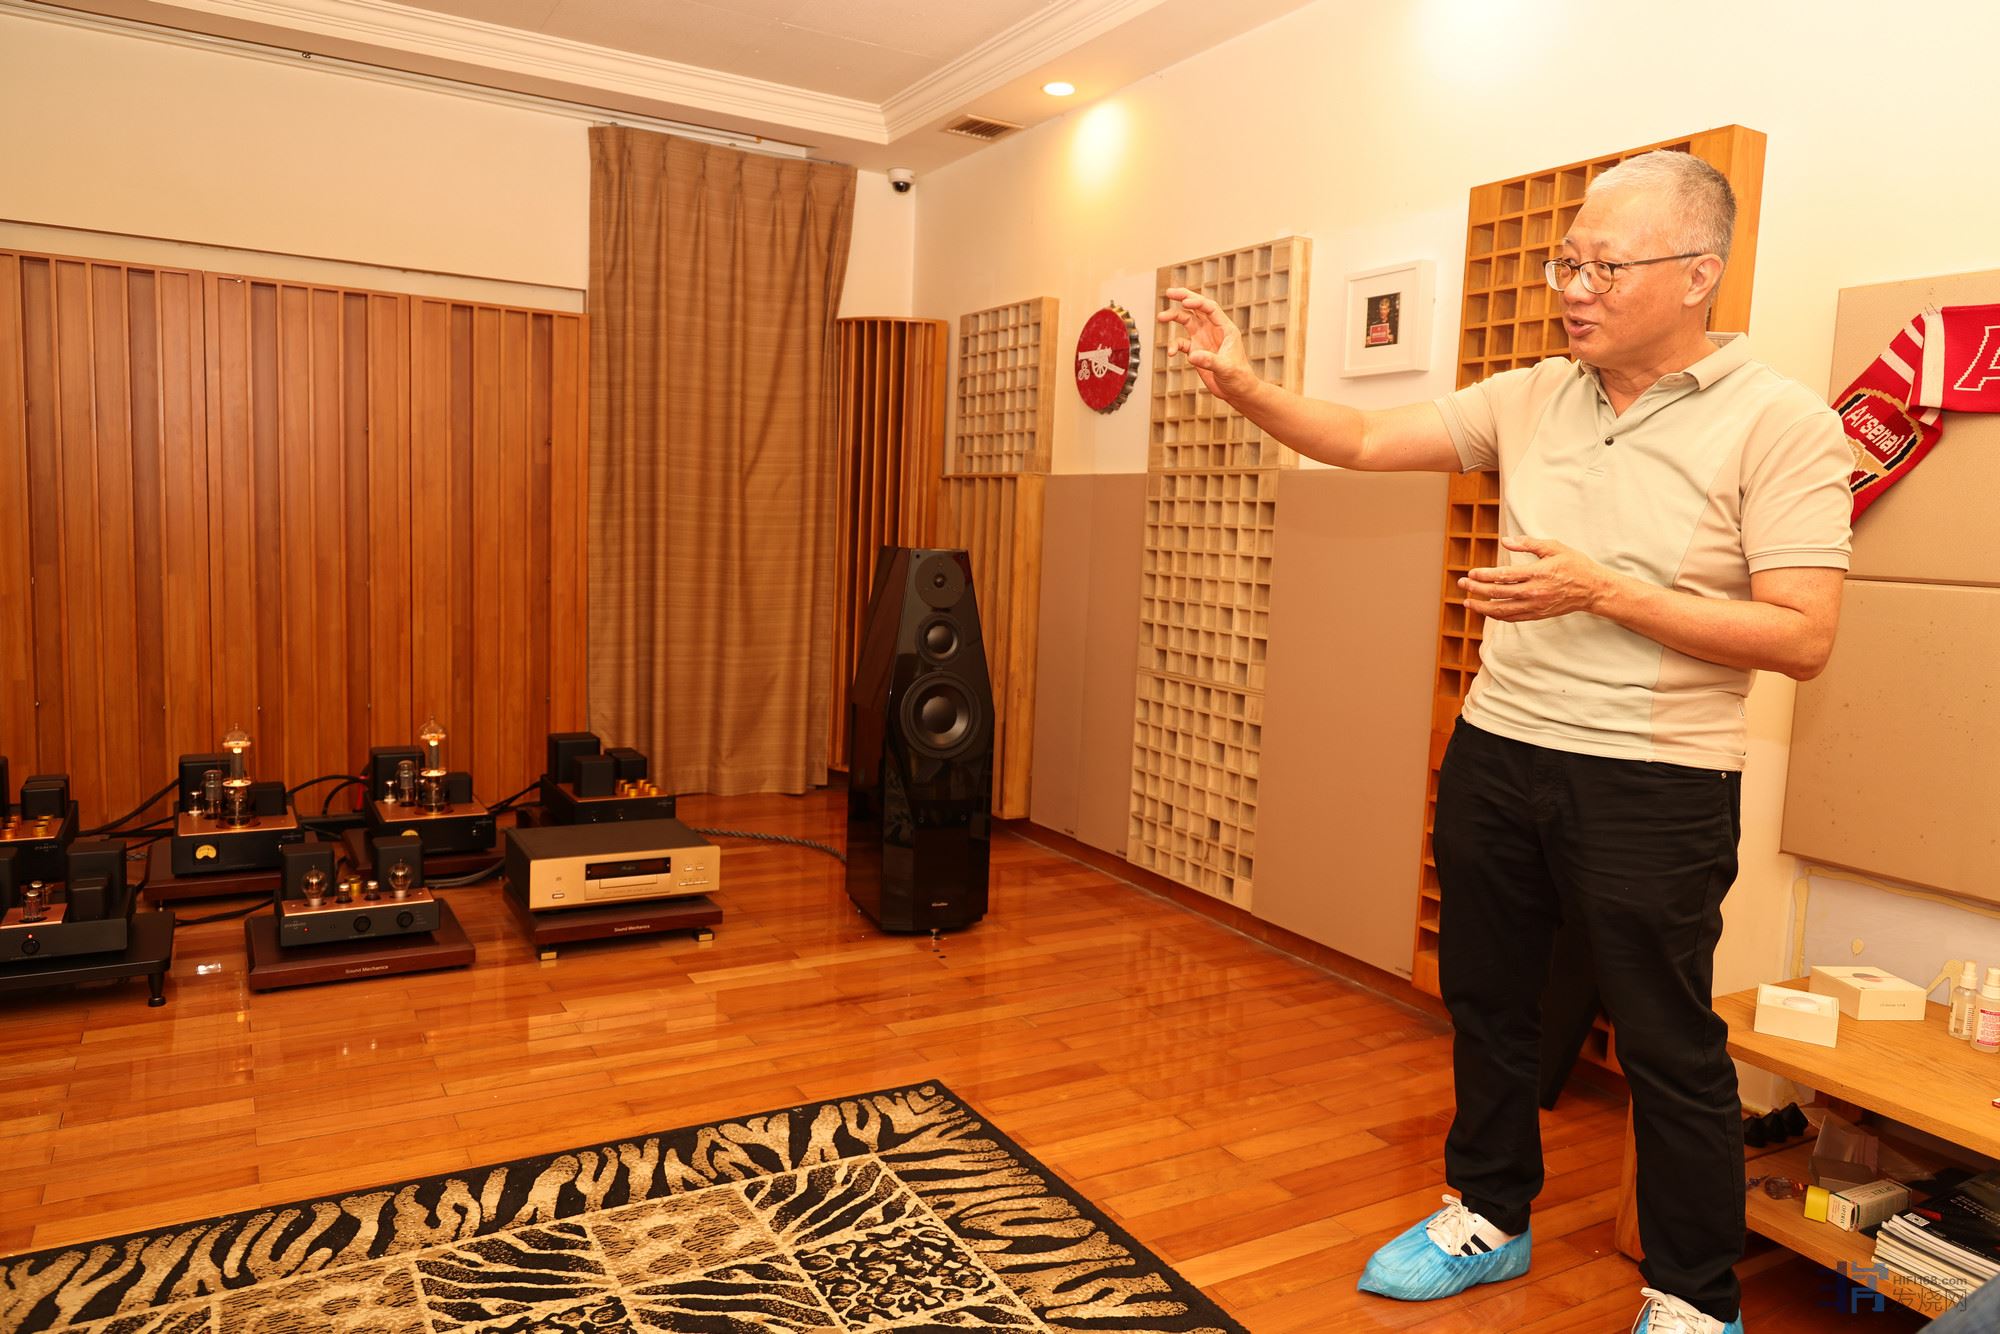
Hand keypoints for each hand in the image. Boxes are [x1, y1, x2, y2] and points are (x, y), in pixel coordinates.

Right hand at [1157, 287, 1256, 402]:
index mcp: (1225, 328)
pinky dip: (1173, 346)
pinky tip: (1170, 354)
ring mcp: (1203, 339)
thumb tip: (1192, 355)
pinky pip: (1180, 343)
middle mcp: (1213, 330)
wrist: (1237, 391)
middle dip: (1183, 298)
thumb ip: (1209, 361)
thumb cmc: (1239, 378)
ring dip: (1173, 317)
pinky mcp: (1196, 351)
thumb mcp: (1226, 368)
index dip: (1197, 302)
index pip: (1210, 308)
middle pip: (1197, 308)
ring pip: (1186, 321)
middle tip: (1169, 292)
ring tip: (1161, 317)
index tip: (1184, 302)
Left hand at [1460, 536, 1610, 621]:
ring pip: (1502, 610)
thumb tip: (1505, 541)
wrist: (1593, 590)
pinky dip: (1496, 616)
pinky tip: (1486, 611)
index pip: (1504, 576)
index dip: (1484, 576)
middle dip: (1476, 589)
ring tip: (1467, 602)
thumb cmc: (1575, 565)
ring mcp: (1535, 606)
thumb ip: (1528, 544)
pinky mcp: (1537, 615)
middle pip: (1498, 593)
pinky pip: (1512, 618)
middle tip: (1462, 584)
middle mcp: (1534, 592)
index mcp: (1538, 573)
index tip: (1470, 573)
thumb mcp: (1554, 547)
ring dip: (1482, 607)